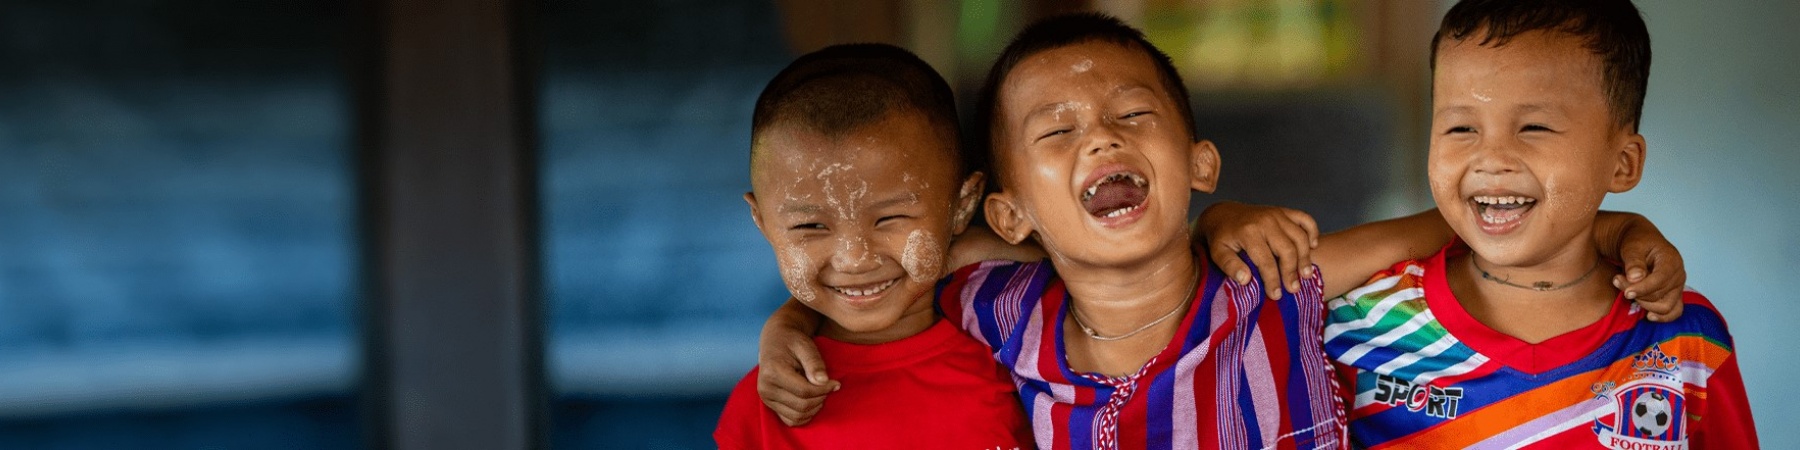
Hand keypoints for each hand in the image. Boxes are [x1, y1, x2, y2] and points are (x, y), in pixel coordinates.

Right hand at [756, 313, 837, 425]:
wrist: (775, 341)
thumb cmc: (792, 341)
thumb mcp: (805, 346)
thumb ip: (814, 363)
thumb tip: (823, 381)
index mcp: (772, 372)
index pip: (804, 391)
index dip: (824, 390)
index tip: (836, 383)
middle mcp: (765, 388)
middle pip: (801, 405)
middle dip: (820, 398)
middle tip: (829, 387)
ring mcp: (766, 398)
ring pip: (797, 416)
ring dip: (814, 408)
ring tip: (820, 393)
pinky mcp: (769, 405)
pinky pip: (791, 420)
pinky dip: (805, 416)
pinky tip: (812, 401)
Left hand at [1194, 201, 1319, 298]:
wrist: (1223, 214)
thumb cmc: (1221, 237)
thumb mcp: (1217, 252)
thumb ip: (1229, 266)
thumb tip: (1246, 280)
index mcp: (1248, 232)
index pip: (1266, 261)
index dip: (1273, 280)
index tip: (1276, 295)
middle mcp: (1266, 220)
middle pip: (1287, 249)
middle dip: (1291, 272)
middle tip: (1294, 289)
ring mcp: (1277, 214)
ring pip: (1300, 237)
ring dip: (1305, 257)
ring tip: (1306, 275)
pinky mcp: (1284, 211)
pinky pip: (1305, 219)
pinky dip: (1313, 231)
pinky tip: (1313, 246)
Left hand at [1612, 233, 1685, 321]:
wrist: (1638, 240)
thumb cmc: (1635, 241)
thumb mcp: (1632, 246)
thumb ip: (1634, 262)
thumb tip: (1636, 278)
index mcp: (1671, 261)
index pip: (1660, 281)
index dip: (1642, 288)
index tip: (1625, 291)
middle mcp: (1678, 275)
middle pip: (1659, 295)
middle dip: (1636, 292)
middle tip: (1617, 280)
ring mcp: (1677, 286)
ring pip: (1665, 307)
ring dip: (1644, 304)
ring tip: (1626, 291)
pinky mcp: (1672, 295)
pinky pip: (1673, 312)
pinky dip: (1662, 317)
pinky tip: (1647, 316)